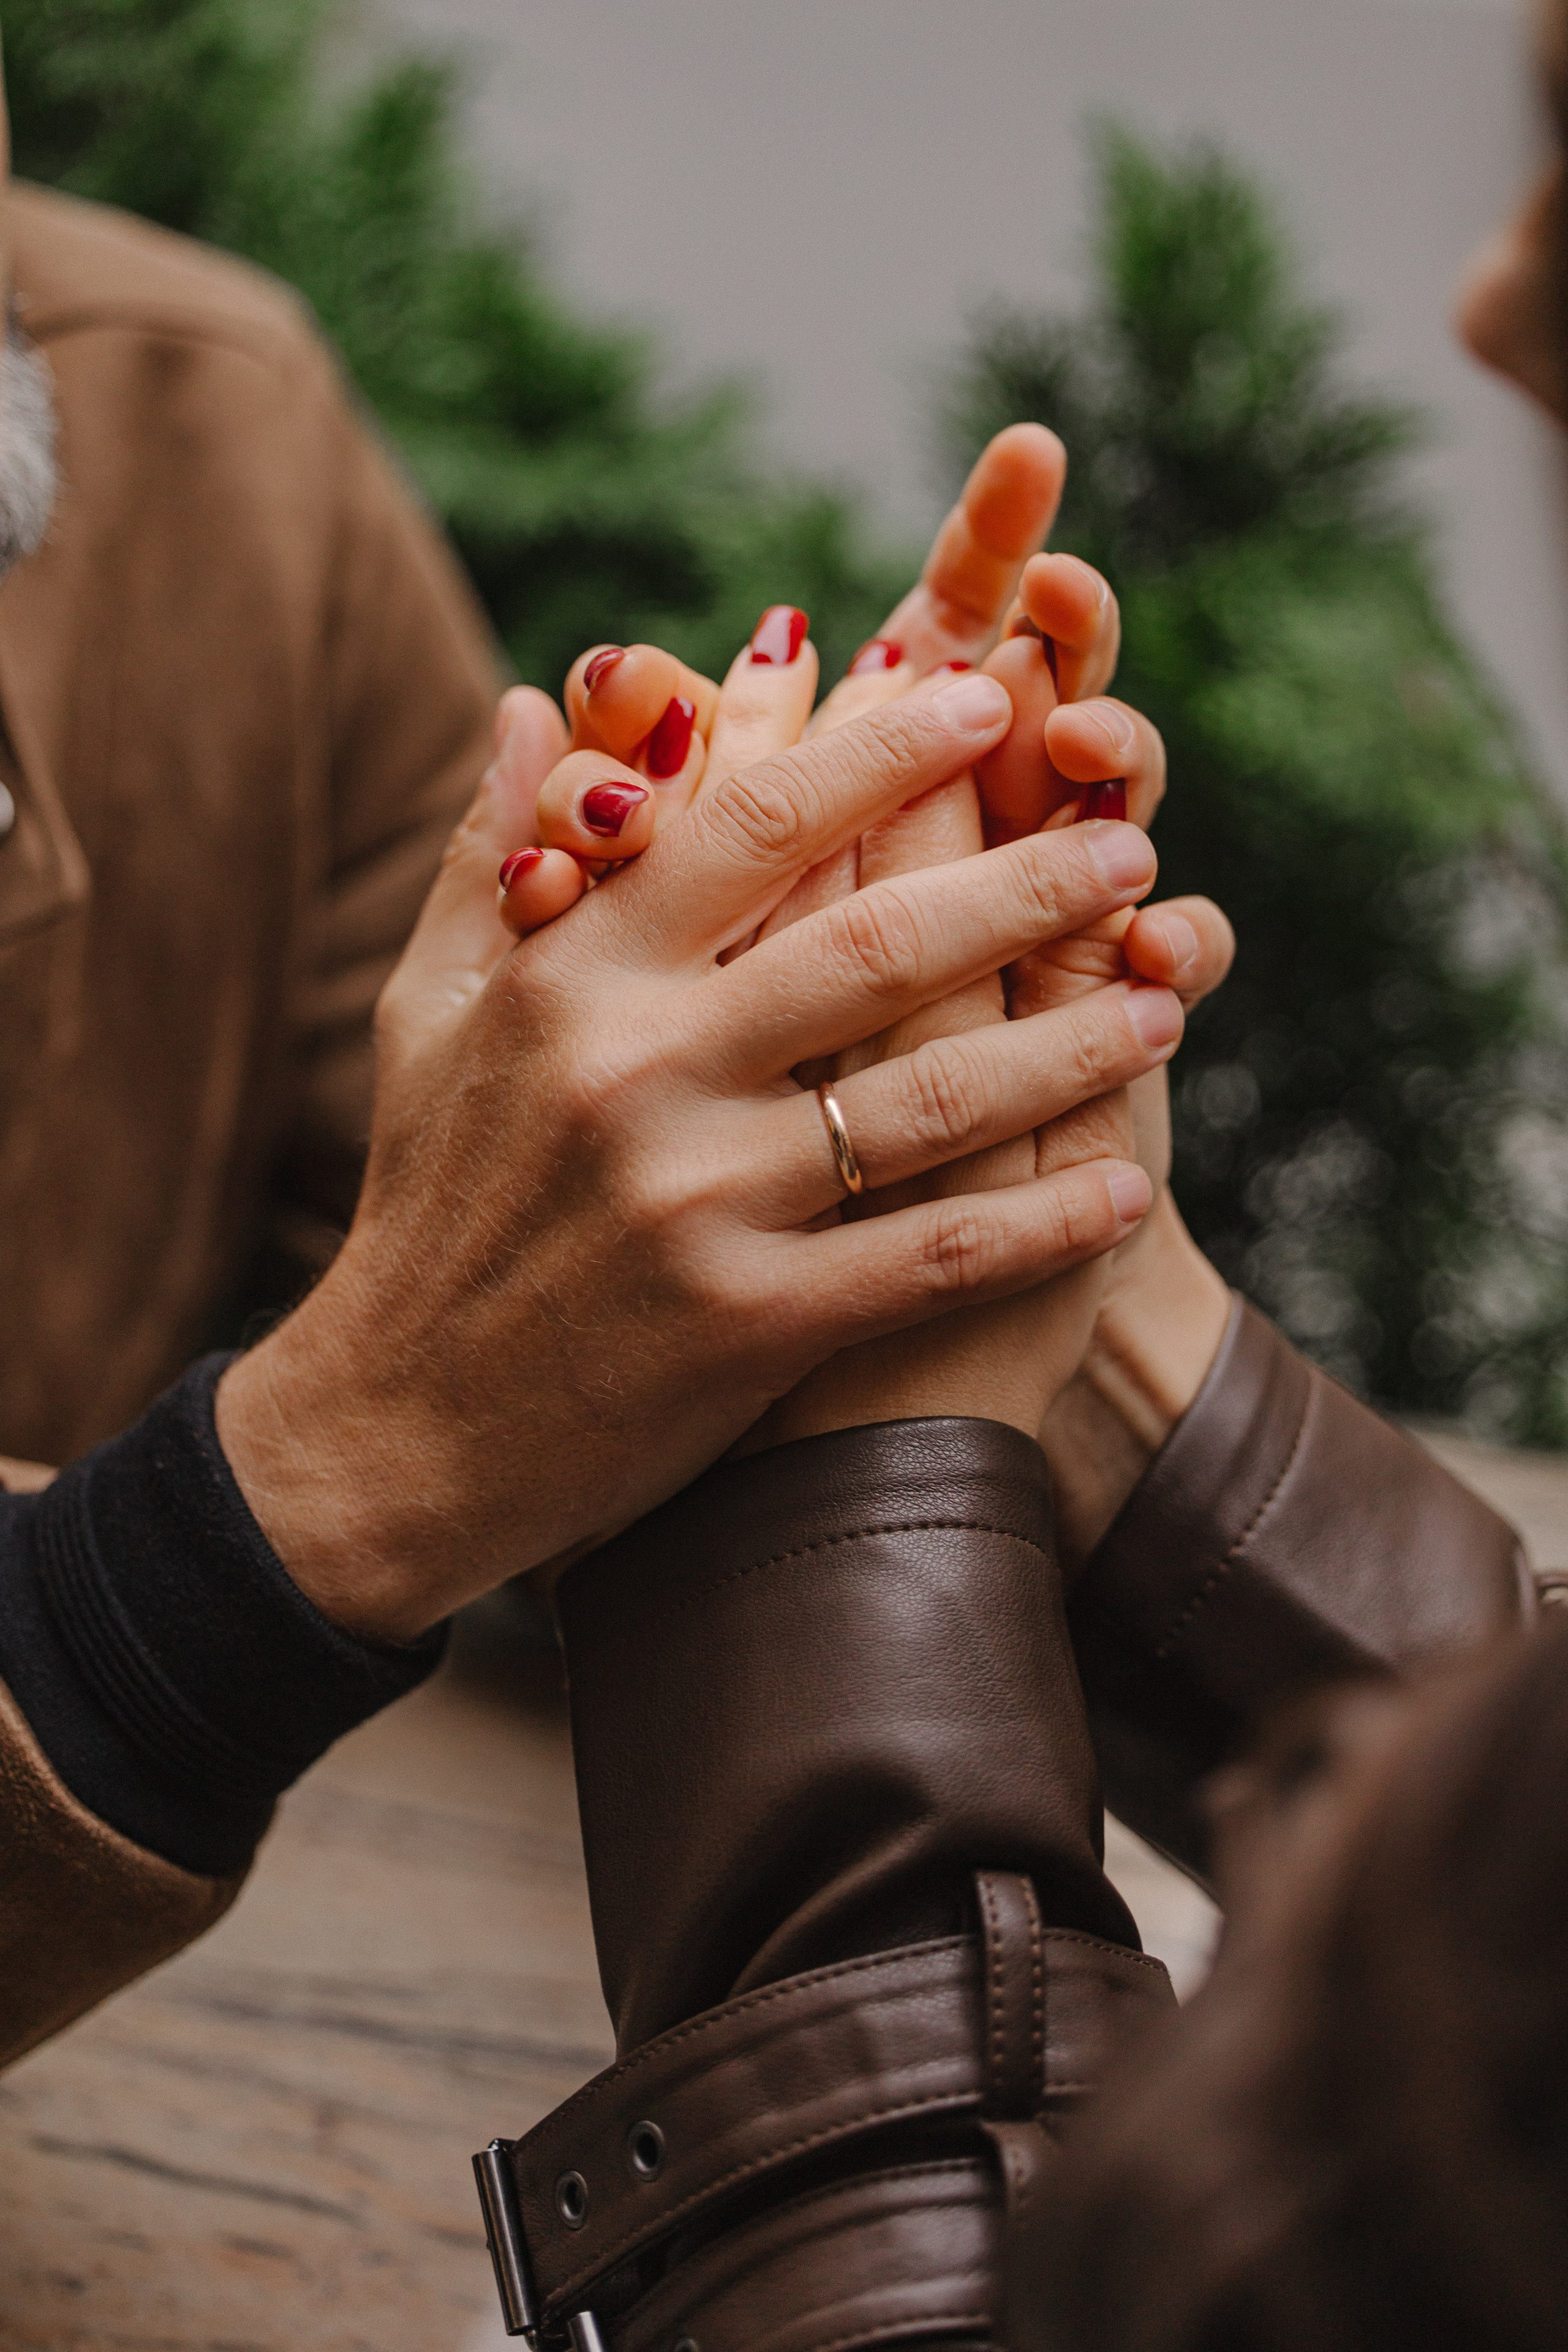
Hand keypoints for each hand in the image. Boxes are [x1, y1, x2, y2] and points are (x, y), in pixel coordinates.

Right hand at [506, 435, 1231, 1471]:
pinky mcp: (746, 1325)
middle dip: (1025, 883)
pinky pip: (930, 1255)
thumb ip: (493, 852)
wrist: (399, 1431)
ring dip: (1068, 1046)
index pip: (753, 822)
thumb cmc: (427, 1205)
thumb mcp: (427, 1013)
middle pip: (876, 945)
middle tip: (1128, 845)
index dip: (885, 750)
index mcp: (572, 977)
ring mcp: (695, 1203)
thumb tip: (543, 702)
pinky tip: (1119, 1186)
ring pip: (930, 1099)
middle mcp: (637, 1073)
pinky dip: (1039, 1221)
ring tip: (1163, 1005)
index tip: (988, 700)